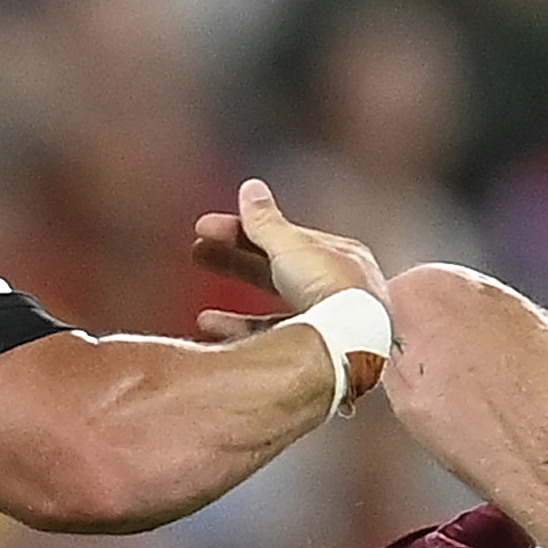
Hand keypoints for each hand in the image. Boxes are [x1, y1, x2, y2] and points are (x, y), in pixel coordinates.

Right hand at [189, 178, 389, 337]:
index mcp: (342, 256)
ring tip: (203, 316)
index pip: (287, 237)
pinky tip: (223, 344)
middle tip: (198, 252)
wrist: (349, 349)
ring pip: (278, 315)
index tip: (204, 228)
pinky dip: (249, 342)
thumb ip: (265, 221)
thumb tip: (251, 188)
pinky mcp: (320, 359)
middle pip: (280, 273)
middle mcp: (343, 292)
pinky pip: (279, 346)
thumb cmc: (330, 290)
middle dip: (236, 263)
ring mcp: (333, 328)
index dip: (243, 230)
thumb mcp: (290, 246)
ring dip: (238, 316)